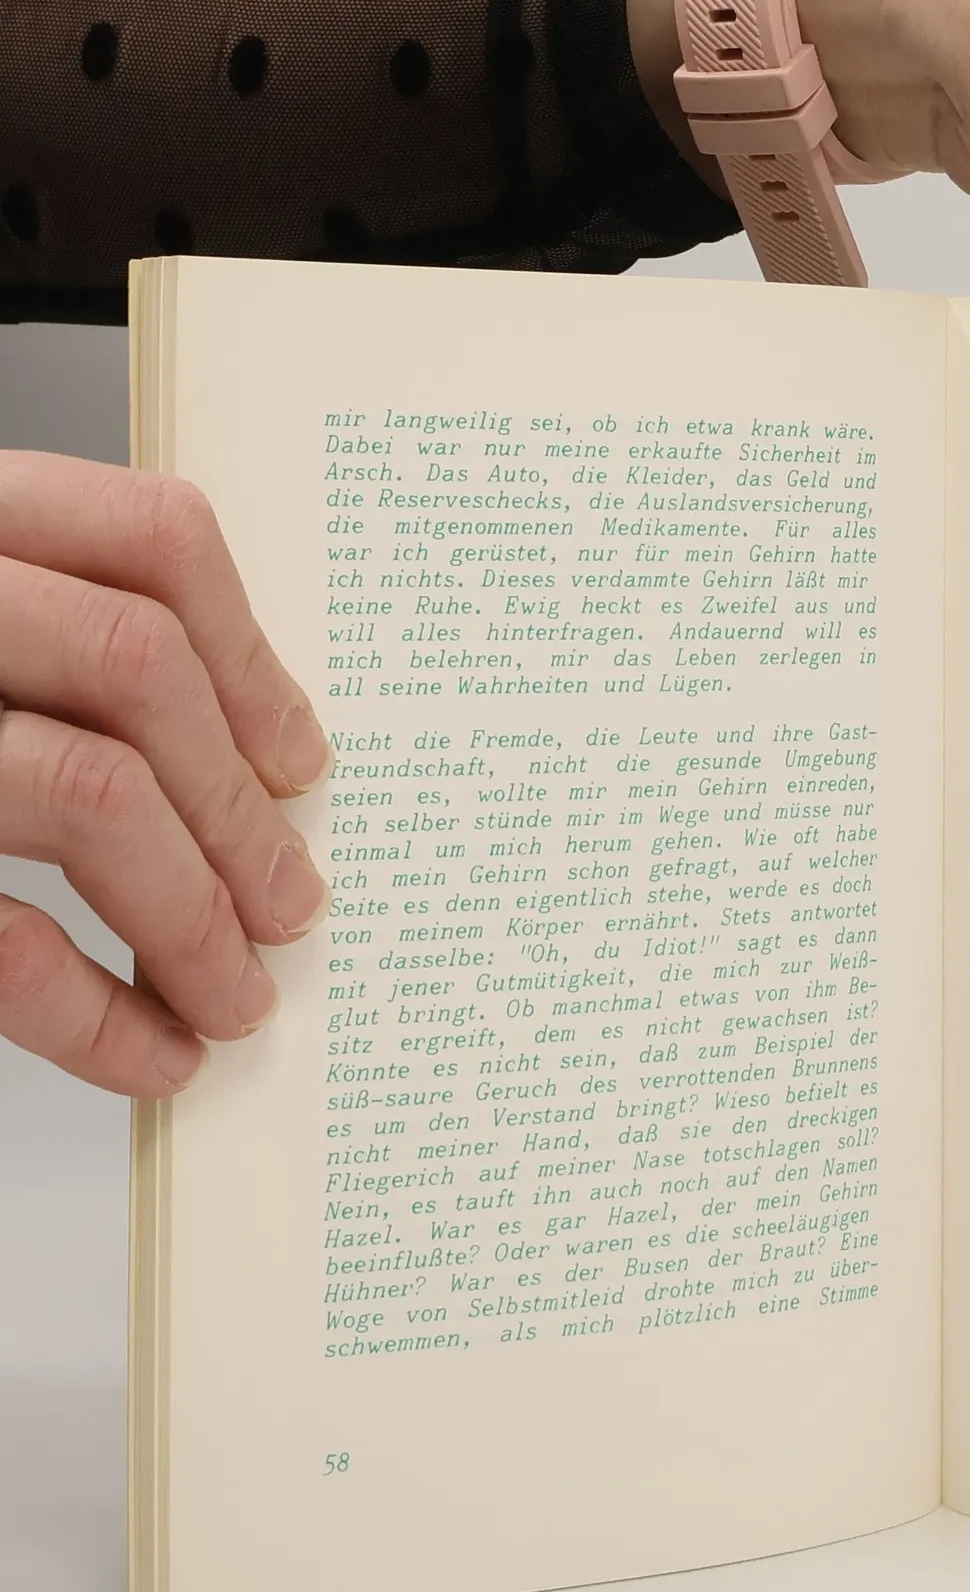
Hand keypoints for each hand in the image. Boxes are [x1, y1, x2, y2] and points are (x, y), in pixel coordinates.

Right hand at [0, 453, 330, 1096]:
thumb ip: (49, 654)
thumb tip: (253, 776)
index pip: (149, 537)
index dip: (253, 658)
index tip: (300, 762)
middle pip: (138, 668)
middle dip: (237, 812)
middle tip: (290, 908)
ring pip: (89, 788)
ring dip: (191, 916)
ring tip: (234, 995)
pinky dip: (98, 1013)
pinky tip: (151, 1054)